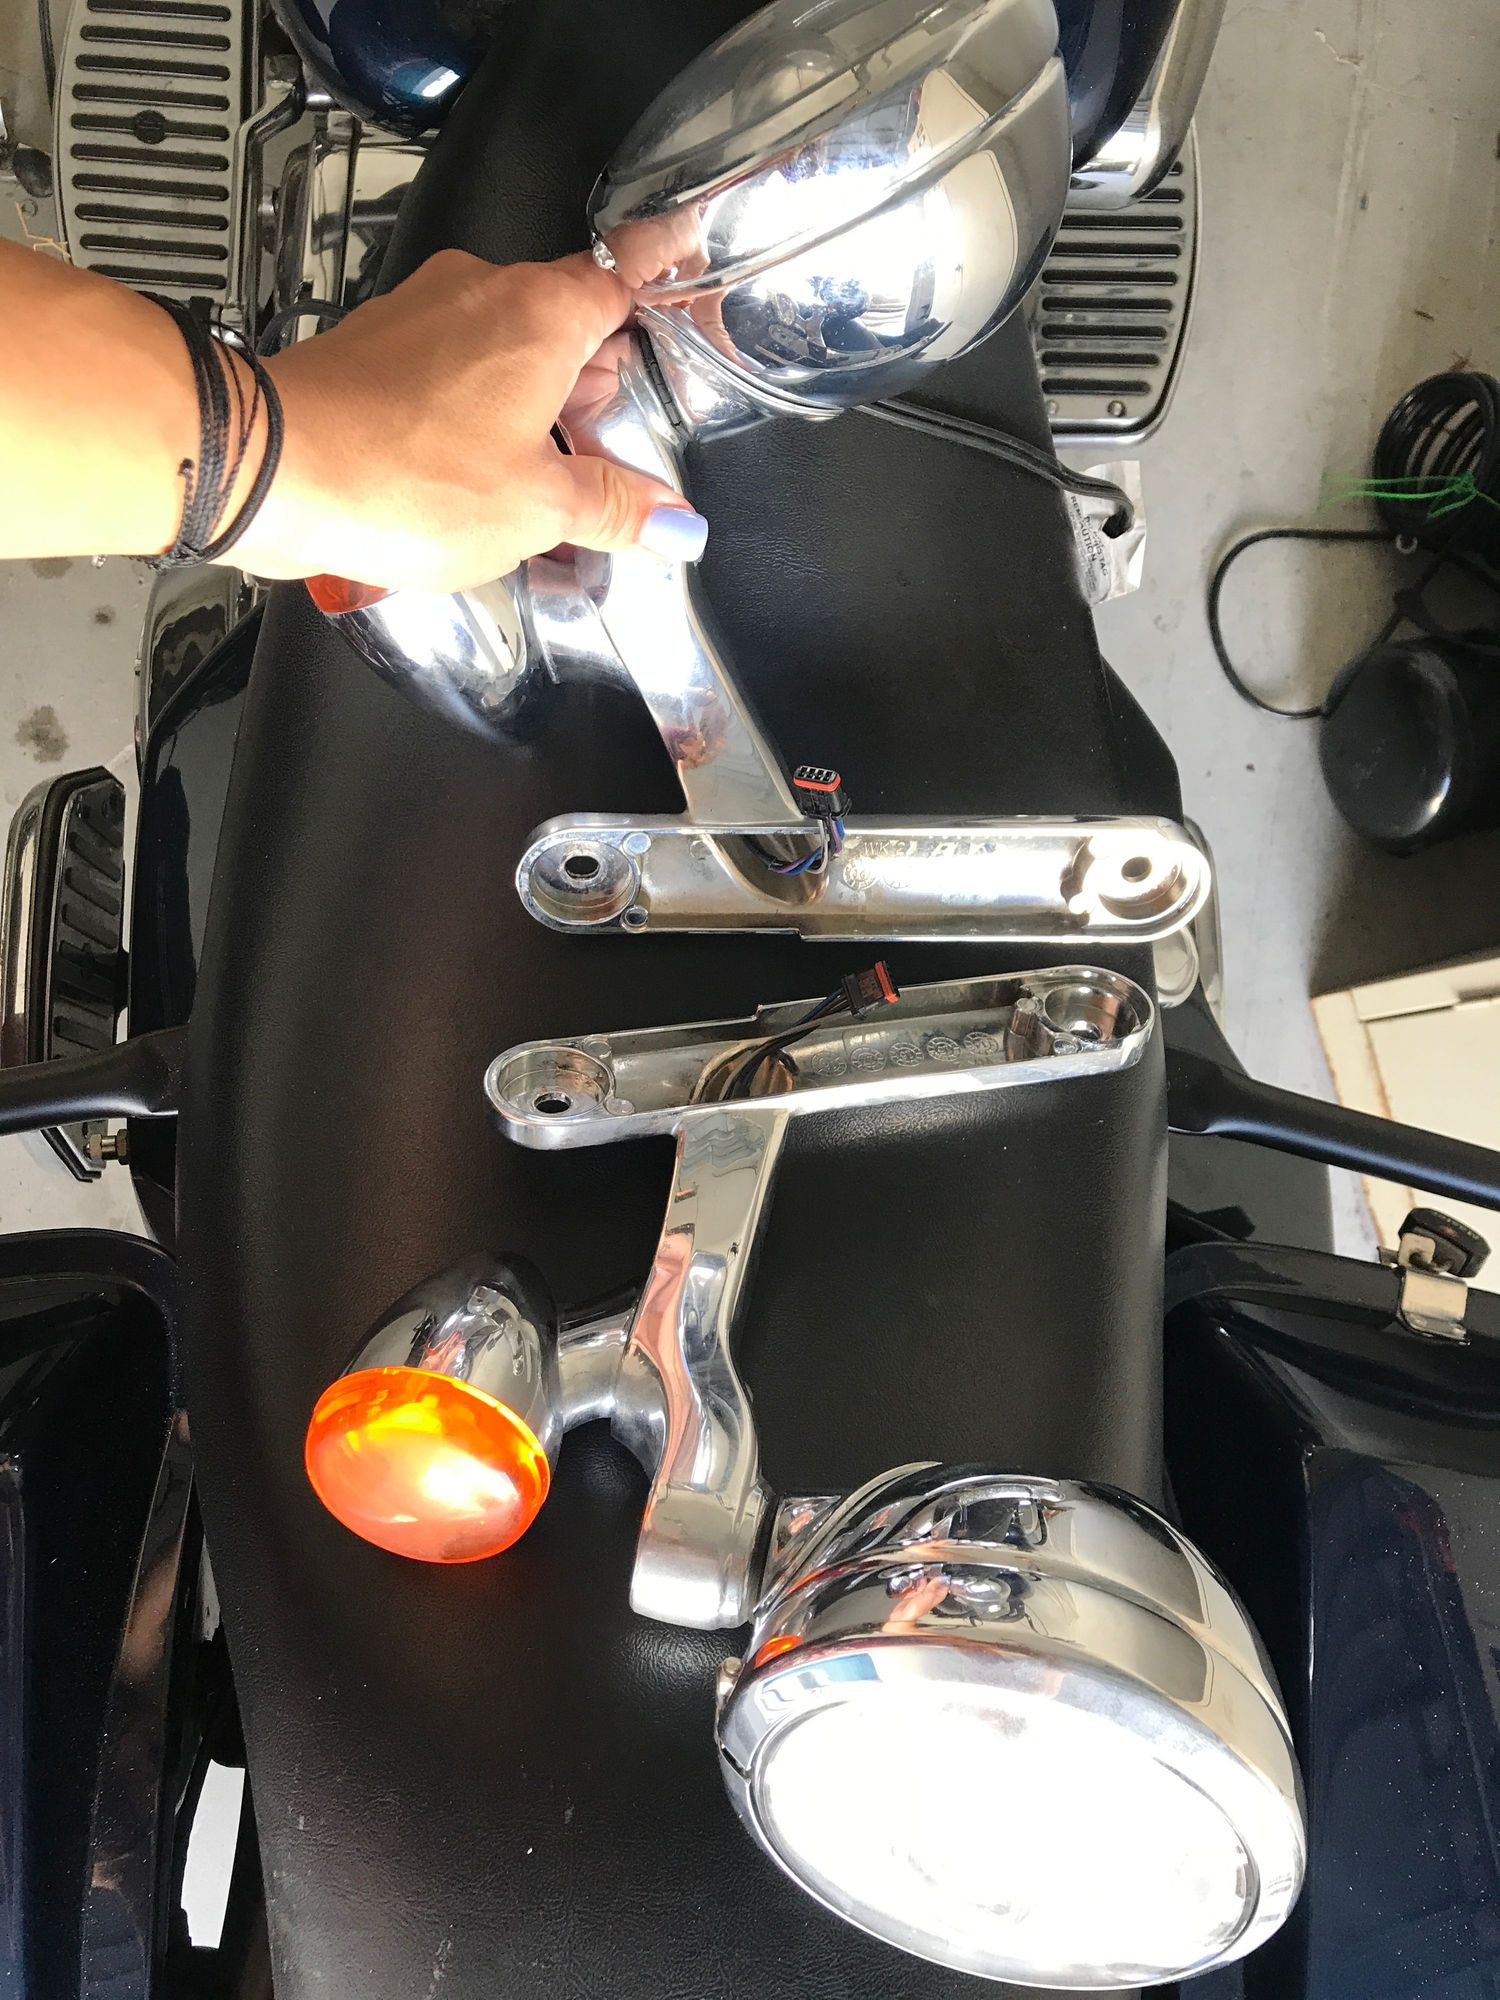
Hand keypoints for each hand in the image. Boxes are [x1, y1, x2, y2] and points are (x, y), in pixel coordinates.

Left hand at [237, 249, 706, 592]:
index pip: (625, 268)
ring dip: (531, 410)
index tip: (687, 248)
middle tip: (609, 455)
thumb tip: (667, 519)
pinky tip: (468, 479)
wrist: (273, 470)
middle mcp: (481, 293)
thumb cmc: (399, 473)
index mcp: (542, 312)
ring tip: (533, 488)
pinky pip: (449, 372)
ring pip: (506, 352)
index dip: (664, 262)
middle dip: (594, 387)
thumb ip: (613, 509)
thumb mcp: (537, 510)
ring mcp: (422, 315)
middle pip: (568, 324)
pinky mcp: (375, 349)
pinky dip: (472, 415)